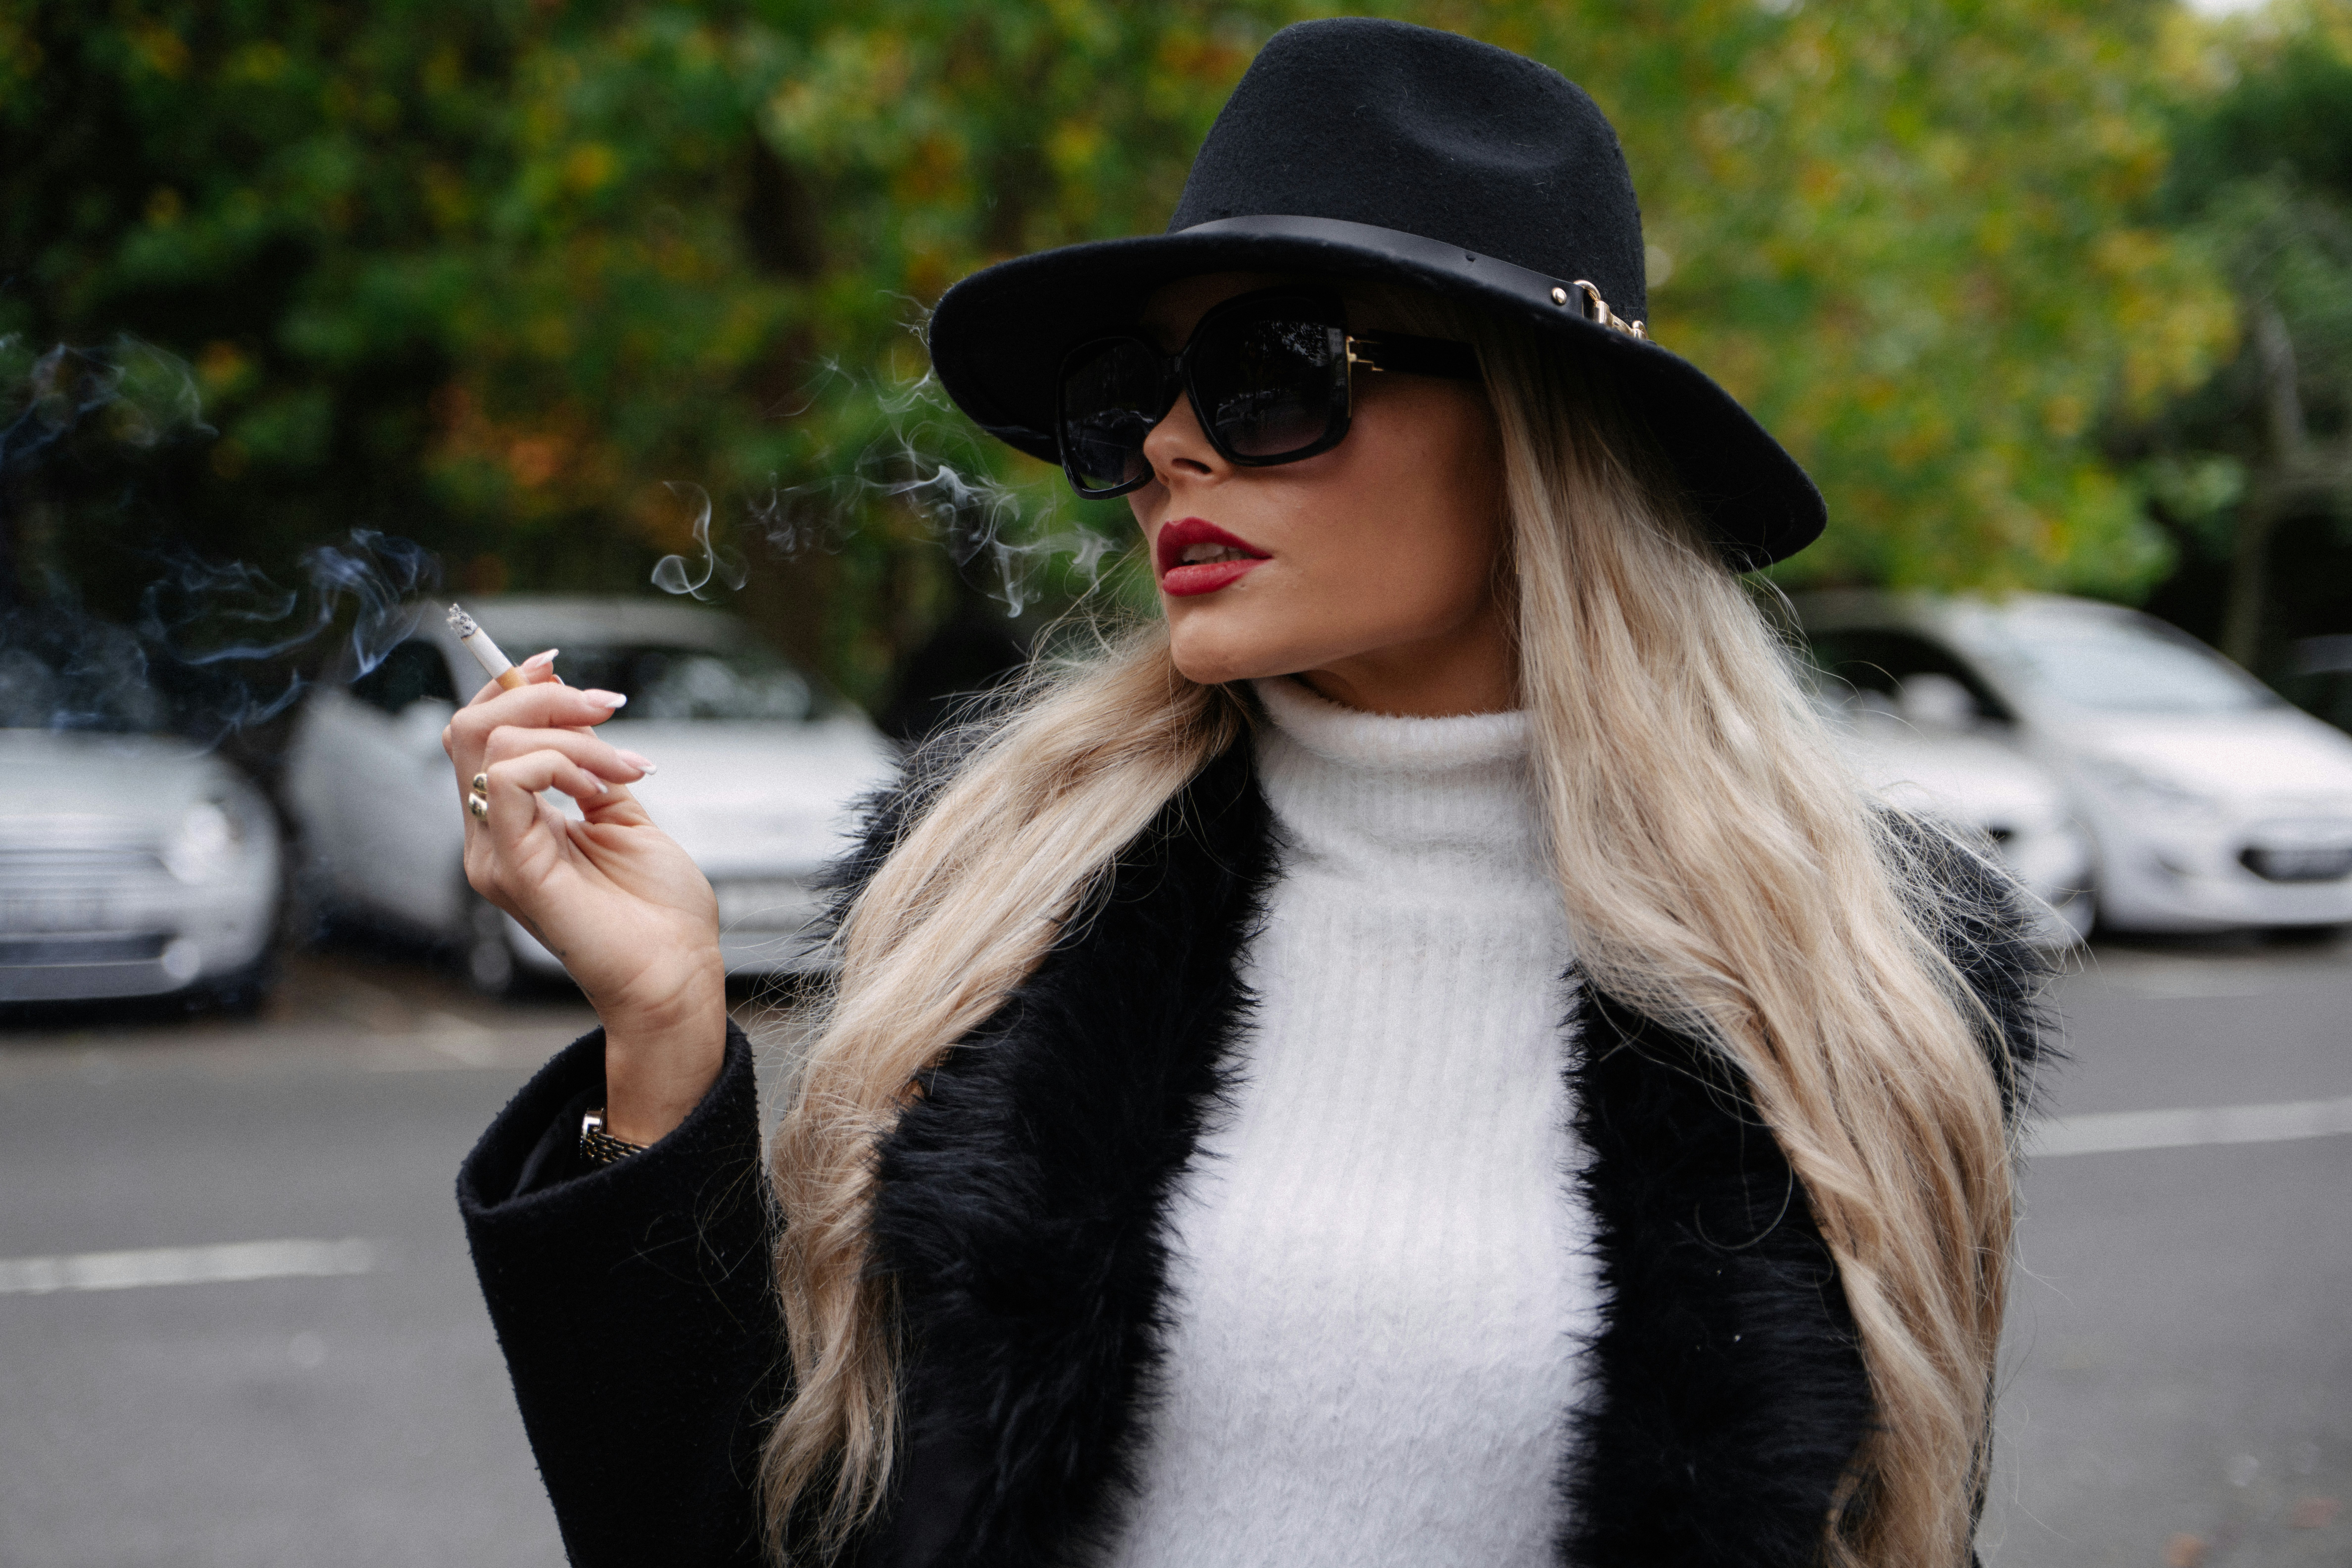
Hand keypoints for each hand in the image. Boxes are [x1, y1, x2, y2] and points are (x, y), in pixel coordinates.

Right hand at [443, 655, 726, 1145]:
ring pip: (493, 743)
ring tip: (626, 767)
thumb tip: (579, 715)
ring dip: (572, 734)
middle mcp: (490, 837)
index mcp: (512, 824)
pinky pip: (510, 779)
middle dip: (541, 695)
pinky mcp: (513, 867)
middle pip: (471, 727)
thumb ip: (592, 771)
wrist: (676, 974)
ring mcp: (494, 854)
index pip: (478, 735)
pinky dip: (562, 762)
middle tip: (608, 709)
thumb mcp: (625, 818)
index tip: (557, 663)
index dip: (510, 686)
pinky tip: (602, 787)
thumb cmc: (659, 911)